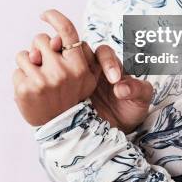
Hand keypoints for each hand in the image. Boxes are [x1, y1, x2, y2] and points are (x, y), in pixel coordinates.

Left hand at [12, 9, 100, 125]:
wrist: (61, 127)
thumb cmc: (71, 94)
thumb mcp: (83, 74)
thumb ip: (72, 52)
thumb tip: (53, 38)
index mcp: (79, 65)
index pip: (67, 31)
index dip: (54, 17)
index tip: (44, 14)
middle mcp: (62, 72)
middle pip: (41, 39)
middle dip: (40, 48)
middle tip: (45, 64)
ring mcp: (43, 81)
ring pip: (25, 54)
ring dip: (29, 62)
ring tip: (38, 77)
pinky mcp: (26, 90)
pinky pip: (17, 70)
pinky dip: (21, 77)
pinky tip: (31, 89)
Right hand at [28, 15, 152, 133]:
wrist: (113, 132)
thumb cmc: (130, 111)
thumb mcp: (140, 101)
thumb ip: (137, 90)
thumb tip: (121, 88)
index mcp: (109, 65)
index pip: (104, 53)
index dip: (108, 62)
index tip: (114, 80)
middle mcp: (90, 67)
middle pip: (77, 49)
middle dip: (71, 51)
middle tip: (72, 63)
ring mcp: (74, 77)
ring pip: (61, 58)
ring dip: (54, 59)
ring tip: (50, 67)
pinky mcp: (63, 90)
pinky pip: (52, 76)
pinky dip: (44, 76)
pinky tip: (41, 84)